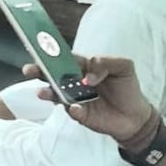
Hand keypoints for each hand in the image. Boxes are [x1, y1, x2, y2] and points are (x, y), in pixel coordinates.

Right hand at [24, 54, 152, 142]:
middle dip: (39, 71)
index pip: (64, 58)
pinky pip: (71, 111)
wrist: (136, 116)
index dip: (52, 54)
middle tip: (29, 70)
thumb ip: (106, 63)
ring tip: (42, 93)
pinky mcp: (79, 114)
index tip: (39, 50)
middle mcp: (74, 82)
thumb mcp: (124, 67)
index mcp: (82, 67)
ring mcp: (74, 99)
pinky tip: (75, 108)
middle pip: (52, 75)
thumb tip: (88, 77)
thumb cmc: (127, 88)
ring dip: (47, 93)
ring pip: (56, 94)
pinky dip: (71, 110)